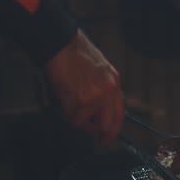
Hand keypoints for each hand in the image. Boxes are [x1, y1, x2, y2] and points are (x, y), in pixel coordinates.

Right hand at [44, 29, 124, 144]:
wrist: (60, 43)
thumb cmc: (75, 53)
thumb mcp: (100, 70)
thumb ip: (104, 89)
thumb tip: (100, 110)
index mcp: (114, 82)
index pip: (120, 113)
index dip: (114, 129)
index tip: (108, 136)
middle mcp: (108, 91)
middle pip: (106, 125)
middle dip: (97, 132)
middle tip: (93, 137)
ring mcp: (94, 96)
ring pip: (85, 123)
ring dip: (75, 118)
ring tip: (68, 103)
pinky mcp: (78, 99)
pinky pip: (71, 117)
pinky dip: (64, 112)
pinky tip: (62, 100)